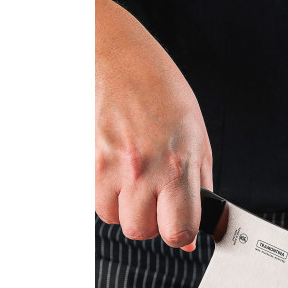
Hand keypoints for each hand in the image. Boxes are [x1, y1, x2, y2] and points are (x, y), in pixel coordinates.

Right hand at [95, 0, 211, 248]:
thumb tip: (194, 231)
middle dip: (153, 223)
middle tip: (159, 199)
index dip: (182, 235)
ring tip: (137, 181)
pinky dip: (108, 196)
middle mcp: (143, 168)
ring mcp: (111, 165)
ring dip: (128, 210)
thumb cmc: (159, 88)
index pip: (179, 231)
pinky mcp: (87, 160)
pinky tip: (118, 172)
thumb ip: (199, 186)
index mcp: (177, 162)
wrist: (113, 52)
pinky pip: (97, 202)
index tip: (183, 225)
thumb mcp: (197, 136)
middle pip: (143, 232)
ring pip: (117, 220)